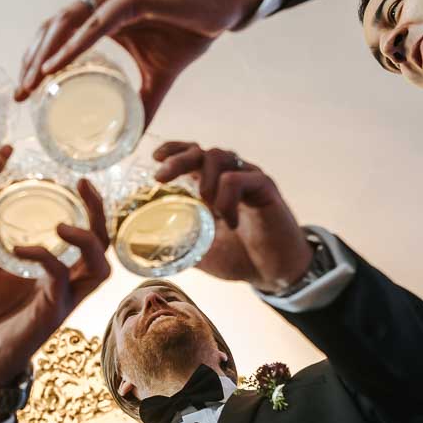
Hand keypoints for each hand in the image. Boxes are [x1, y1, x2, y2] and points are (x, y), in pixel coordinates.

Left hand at [0, 180, 111, 386]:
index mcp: (63, 273)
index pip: (93, 237)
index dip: (94, 209)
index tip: (81, 182)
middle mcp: (71, 285)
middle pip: (104, 246)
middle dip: (99, 215)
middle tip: (83, 187)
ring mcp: (64, 300)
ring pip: (99, 268)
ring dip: (86, 240)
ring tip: (62, 224)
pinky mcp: (50, 314)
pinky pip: (59, 280)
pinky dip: (43, 258)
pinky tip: (19, 248)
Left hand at [16, 0, 271, 121]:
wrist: (224, 8)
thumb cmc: (190, 33)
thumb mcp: (159, 78)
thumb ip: (143, 105)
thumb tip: (131, 143)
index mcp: (101, 16)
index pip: (57, 35)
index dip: (37, 61)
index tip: (25, 92)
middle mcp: (102, 2)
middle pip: (53, 29)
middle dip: (32, 61)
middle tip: (20, 94)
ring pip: (67, 21)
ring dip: (45, 53)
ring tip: (32, 82)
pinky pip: (97, 22)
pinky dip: (74, 44)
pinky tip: (57, 65)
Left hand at [152, 141, 311, 292]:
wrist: (277, 273)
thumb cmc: (240, 257)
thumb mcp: (202, 252)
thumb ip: (180, 245)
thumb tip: (145, 251)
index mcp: (213, 185)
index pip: (192, 154)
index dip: (174, 149)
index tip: (154, 156)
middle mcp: (230, 175)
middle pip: (202, 151)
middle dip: (178, 159)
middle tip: (160, 176)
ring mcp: (248, 179)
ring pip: (220, 157)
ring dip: (204, 179)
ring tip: (204, 205)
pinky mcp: (265, 188)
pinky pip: (239, 179)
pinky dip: (226, 199)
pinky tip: (229, 221)